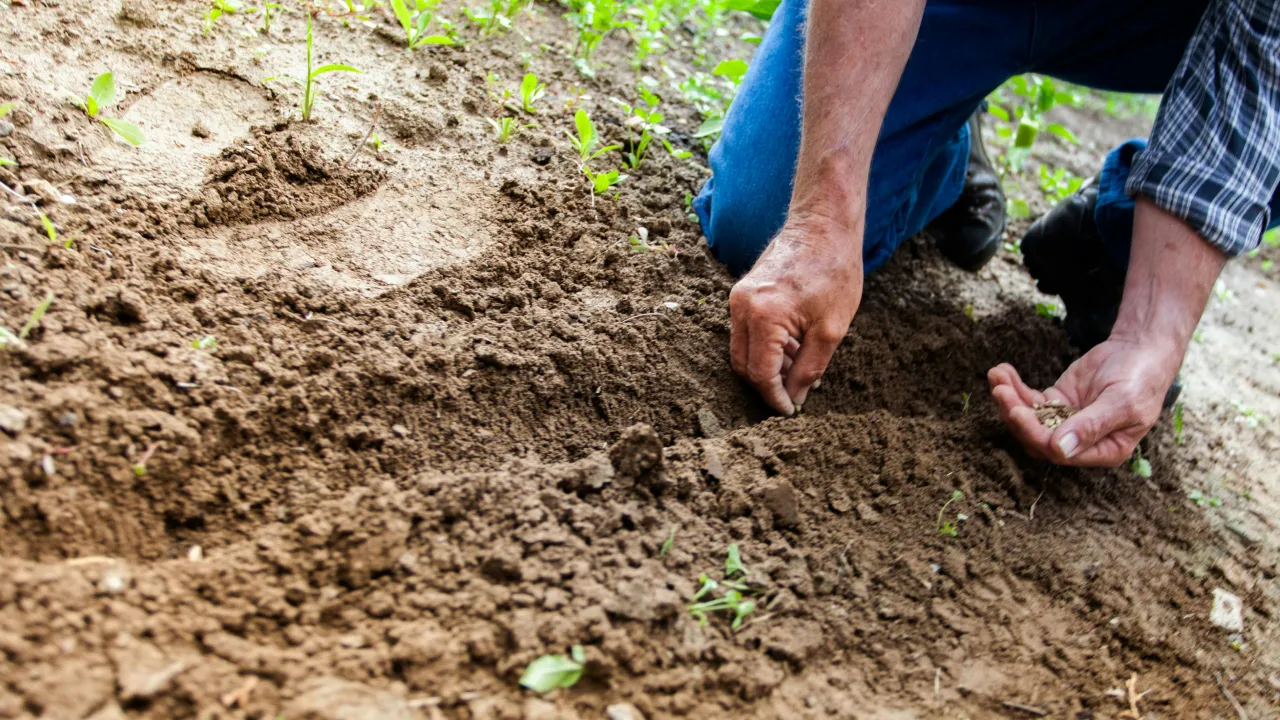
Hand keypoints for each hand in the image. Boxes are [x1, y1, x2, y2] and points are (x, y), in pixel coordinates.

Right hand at [729, 219, 862, 414]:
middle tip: (794, 395)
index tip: (790, 411)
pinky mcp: (742, 292)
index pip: (760, 374)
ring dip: (767, 366)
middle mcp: (742, 307)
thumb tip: (795, 397)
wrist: (824, 225)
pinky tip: (793, 348)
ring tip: (799, 368)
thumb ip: (809, 369)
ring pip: (742, 350)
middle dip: (767, 385)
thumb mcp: (831, 329)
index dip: (774, 398)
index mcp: (763, 316)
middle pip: (743, 365)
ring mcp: (738, 298)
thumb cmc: (834, 271)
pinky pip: (746, 332)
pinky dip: (765, 347)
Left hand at [988, 335, 1180, 465]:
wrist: (1141, 349)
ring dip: (1009, 399)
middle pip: (1037, 438)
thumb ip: (1092, 426)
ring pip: (1029, 419)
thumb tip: (1060, 449)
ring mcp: (1065, 421)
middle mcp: (1081, 442)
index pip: (1059, 452)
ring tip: (996, 376)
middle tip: (1000, 391)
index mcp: (1103, 451)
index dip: (1035, 434)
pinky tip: (1002, 371)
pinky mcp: (1056, 402)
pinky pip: (1029, 400)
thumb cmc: (1140, 379)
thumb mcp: (1122, 402)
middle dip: (1015, 415)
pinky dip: (1014, 387)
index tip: (1018, 411)